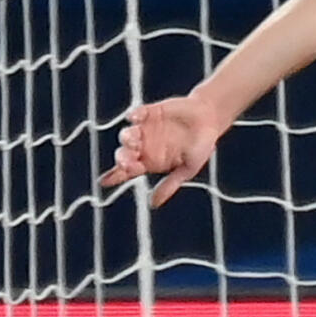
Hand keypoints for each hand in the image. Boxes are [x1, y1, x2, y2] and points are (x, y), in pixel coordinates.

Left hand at [100, 95, 225, 206]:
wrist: (211, 120)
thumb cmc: (200, 146)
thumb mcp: (187, 169)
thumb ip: (169, 185)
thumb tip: (154, 204)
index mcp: (150, 162)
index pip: (127, 171)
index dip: (115, 176)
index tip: (105, 182)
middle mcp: (143, 146)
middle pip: (124, 154)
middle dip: (122, 158)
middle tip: (127, 161)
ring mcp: (145, 129)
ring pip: (127, 135)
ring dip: (127, 138)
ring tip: (135, 140)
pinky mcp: (149, 112)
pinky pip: (136, 114)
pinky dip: (134, 115)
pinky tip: (137, 118)